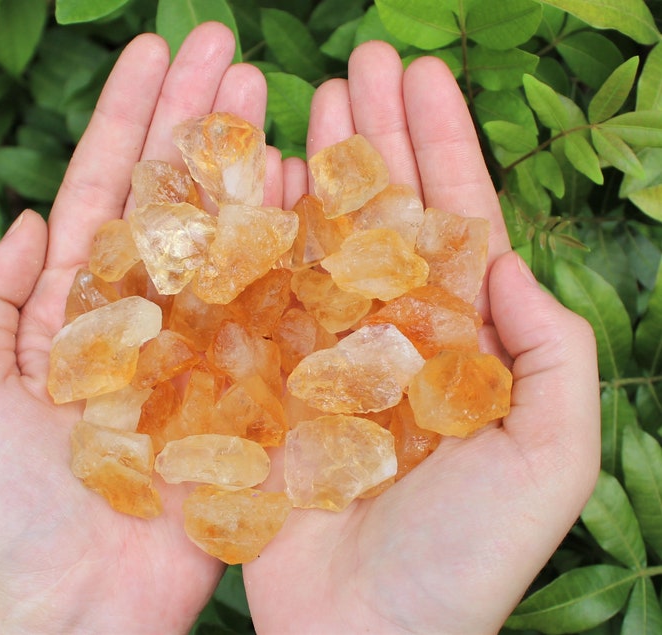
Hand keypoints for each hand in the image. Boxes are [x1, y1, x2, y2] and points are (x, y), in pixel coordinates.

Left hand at [0, 23, 282, 633]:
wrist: (83, 598)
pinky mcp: (248, 376)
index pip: (109, 187)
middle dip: (198, 117)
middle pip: (175, 194)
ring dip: (247, 161)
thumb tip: (26, 219)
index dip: (132, 117)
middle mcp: (149, 307)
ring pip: (229, 233)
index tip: (159, 49)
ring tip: (270, 91)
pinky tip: (304, 183)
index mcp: (81, 301)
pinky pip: (271, 299)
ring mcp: (204, 336)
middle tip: (229, 45)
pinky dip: (287, 240)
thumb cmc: (16, 509)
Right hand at [242, 43, 600, 633]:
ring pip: (320, 239)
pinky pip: (258, 293)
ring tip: (309, 96)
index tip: (420, 75)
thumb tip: (508, 262)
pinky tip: (250, 178)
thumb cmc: (463, 559)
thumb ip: (552, 355)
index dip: (439, 146)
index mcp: (456, 340)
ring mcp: (322, 351)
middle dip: (378, 135)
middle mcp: (389, 333)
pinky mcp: (265, 380)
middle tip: (362, 60)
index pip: (450, 220)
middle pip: (383, 213)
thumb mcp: (548, 455)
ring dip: (317, 167)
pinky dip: (255, 234)